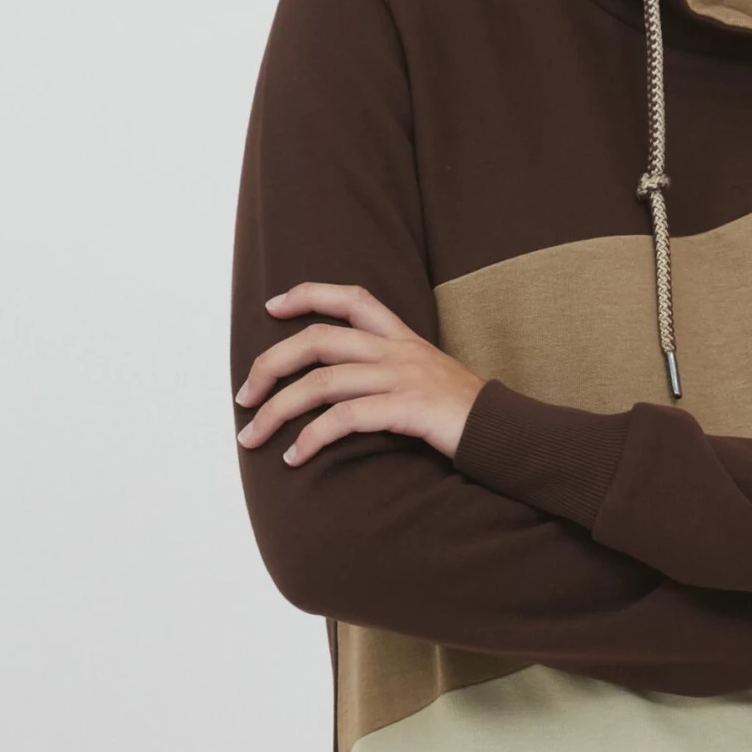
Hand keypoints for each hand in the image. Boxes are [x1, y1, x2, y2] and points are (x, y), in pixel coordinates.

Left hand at [235, 283, 484, 464]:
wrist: (508, 434)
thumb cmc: (465, 415)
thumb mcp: (430, 377)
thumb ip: (392, 371)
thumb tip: (345, 385)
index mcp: (404, 338)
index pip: (352, 298)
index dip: (309, 294)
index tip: (273, 306)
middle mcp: (399, 350)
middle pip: (318, 340)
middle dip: (271, 365)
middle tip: (244, 395)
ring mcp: (402, 377)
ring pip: (321, 382)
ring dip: (277, 410)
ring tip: (253, 435)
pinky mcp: (405, 408)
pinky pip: (343, 419)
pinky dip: (310, 439)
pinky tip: (294, 457)